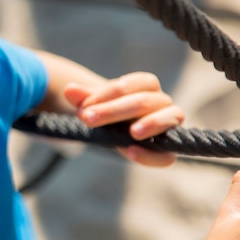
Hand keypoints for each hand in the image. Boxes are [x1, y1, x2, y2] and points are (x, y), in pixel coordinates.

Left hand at [63, 71, 183, 165]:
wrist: (116, 130)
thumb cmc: (108, 113)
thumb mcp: (95, 105)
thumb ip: (84, 98)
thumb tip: (69, 89)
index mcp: (147, 86)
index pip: (136, 83)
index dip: (110, 92)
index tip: (84, 105)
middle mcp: (162, 102)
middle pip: (145, 101)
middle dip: (113, 110)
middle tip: (87, 118)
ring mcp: (169, 125)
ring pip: (170, 117)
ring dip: (152, 123)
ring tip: (132, 132)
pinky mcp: (166, 151)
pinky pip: (167, 156)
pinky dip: (151, 155)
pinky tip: (131, 152)